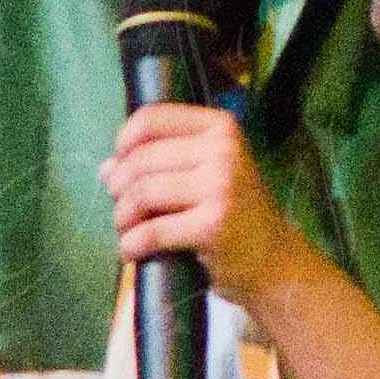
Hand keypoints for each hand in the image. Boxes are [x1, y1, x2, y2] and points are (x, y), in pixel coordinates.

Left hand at [104, 100, 305, 310]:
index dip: (124, 142)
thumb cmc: (233, 212)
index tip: (121, 165)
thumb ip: (158, 164)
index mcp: (219, 128)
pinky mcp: (212, 225)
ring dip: (122, 218)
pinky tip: (132, 251)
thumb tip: (106, 169)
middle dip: (119, 189)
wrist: (273, 259)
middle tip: (123, 210)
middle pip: (140, 160)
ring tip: (127, 231)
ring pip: (141, 194)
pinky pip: (150, 232)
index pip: (151, 118)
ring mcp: (220, 187)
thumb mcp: (203, 174)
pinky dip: (131, 244)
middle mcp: (222, 151)